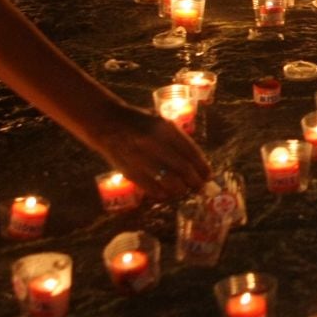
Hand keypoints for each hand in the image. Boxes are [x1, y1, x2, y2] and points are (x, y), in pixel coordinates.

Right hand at [83, 101, 213, 199]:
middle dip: (195, 181)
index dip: (202, 166)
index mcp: (165, 128)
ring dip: (181, 189)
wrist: (108, 124)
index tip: (208, 175)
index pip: (191, 152)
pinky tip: (167, 192)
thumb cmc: (140, 123)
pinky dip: (163, 193)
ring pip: (170, 182)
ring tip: (185, 190)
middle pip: (183, 168)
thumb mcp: (161, 123)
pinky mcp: (130, 172)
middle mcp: (154, 143)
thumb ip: (177, 139)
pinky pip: (152, 188)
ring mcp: (141, 159)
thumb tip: (197, 162)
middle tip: (200, 187)